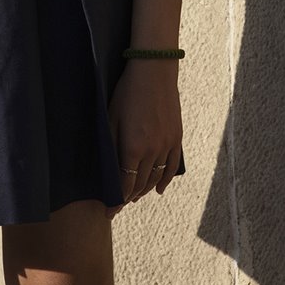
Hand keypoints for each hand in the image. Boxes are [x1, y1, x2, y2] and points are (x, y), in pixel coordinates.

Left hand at [107, 58, 182, 210]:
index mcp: (133, 147)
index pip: (125, 184)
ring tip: (135, 196)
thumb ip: (111, 146)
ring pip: (156, 177)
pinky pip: (172, 166)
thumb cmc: (127, 93)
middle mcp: (152, 151)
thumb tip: (108, 169)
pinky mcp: (177, 137)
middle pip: (141, 184)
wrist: (154, 72)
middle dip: (129, 197)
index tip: (109, 212)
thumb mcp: (111, 118)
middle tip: (119, 205)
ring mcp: (167, 145)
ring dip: (145, 190)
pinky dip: (165, 180)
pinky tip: (159, 189)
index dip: (116, 200)